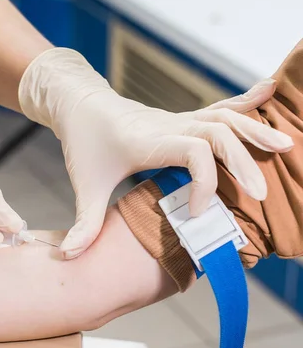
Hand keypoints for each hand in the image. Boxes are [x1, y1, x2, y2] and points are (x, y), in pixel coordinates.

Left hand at [19, 48, 292, 258]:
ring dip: (255, 131)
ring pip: (224, 118)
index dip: (205, 182)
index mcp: (149, 141)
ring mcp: (178, 119)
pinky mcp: (182, 118)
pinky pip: (218, 108)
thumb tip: (67, 258)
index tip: (198, 214)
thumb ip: (83, 222)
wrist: (80, 103)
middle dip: (244, 162)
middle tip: (262, 194)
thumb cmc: (84, 142)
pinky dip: (245, 102)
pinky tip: (269, 89)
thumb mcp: (83, 183)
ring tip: (286, 146)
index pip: (194, 152)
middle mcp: (169, 125)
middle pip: (218, 134)